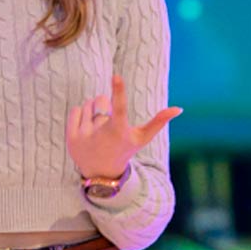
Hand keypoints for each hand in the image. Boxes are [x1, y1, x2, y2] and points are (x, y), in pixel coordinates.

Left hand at [65, 74, 181, 180]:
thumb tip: (179, 109)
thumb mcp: (142, 138)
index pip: (119, 107)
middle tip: (108, 125)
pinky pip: (75, 111)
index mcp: (119, 131)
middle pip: (100, 100)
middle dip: (105, 106)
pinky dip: (81, 116)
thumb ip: (159, 122)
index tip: (116, 76)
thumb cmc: (124, 150)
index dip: (119, 91)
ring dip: (93, 112)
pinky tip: (87, 131)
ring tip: (98, 130)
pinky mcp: (71, 138)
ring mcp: (84, 136)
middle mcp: (100, 134)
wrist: (101, 173)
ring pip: (87, 104)